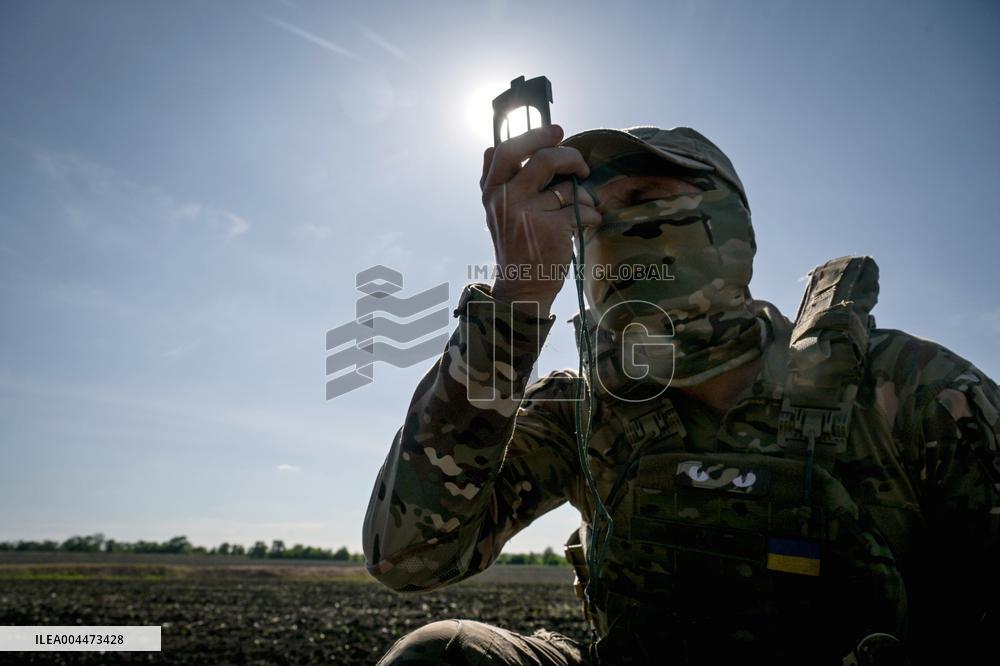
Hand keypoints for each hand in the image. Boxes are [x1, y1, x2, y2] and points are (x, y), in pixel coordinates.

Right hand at [480, 125, 599, 316]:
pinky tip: (585, 226)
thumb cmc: (515, 246)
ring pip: (569, 187)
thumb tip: (488, 147)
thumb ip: (493, 180)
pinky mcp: (552, 230)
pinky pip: (582, 208)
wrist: (522, 288)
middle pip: (546, 159)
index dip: (536, 136)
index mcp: (492, 191)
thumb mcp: (495, 212)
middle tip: (582, 169)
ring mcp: (528, 214)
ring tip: (581, 210)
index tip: (557, 132)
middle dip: (572, 158)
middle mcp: (506, 200)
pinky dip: (591, 215)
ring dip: (584, 196)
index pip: (508, 149)